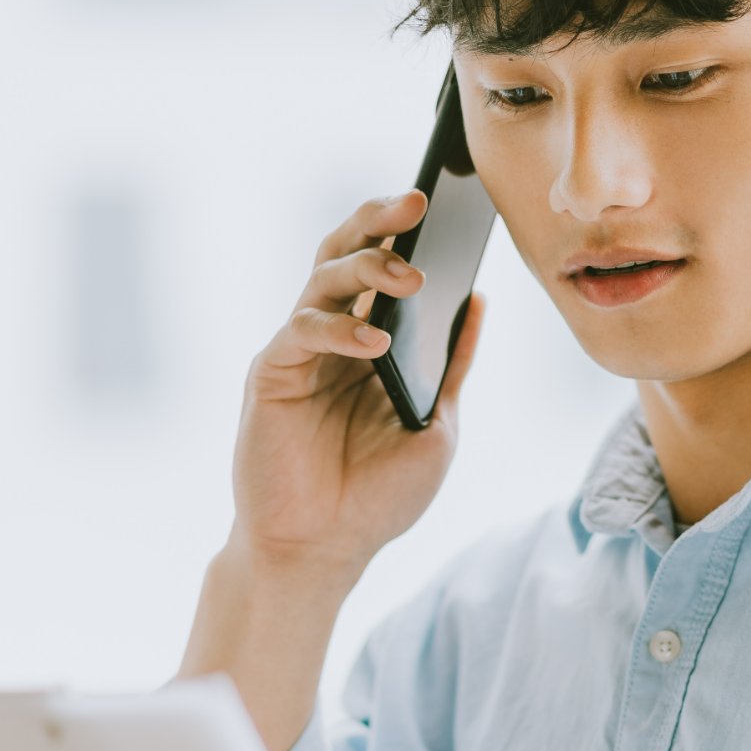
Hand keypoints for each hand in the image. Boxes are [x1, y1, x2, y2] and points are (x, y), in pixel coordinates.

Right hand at [230, 190, 488, 586]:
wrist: (323, 550)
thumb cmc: (377, 495)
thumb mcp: (436, 425)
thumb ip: (452, 364)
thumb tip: (478, 298)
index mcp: (372, 340)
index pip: (386, 267)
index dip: (411, 232)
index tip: (453, 203)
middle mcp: (333, 335)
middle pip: (347, 252)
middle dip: (380, 219)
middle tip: (420, 200)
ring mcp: (300, 351)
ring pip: (323, 277)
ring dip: (366, 264)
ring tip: (408, 271)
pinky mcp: (272, 374)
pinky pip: (302, 330)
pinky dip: (340, 329)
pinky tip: (375, 342)